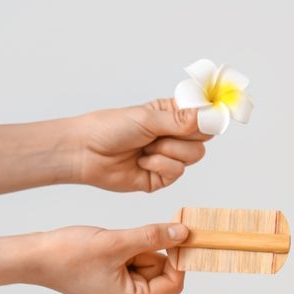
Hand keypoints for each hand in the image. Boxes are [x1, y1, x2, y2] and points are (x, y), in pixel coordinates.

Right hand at [32, 223, 189, 293]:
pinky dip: (128, 250)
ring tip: (111, 245)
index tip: (176, 234)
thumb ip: (154, 237)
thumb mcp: (117, 242)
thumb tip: (184, 233)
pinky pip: (135, 263)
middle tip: (127, 240)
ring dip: (137, 248)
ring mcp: (123, 293)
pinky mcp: (115, 283)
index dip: (178, 258)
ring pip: (149, 264)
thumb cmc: (69, 254)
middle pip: (163, 273)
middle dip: (150, 251)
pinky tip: (107, 248)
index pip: (174, 283)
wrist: (34, 256)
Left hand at [75, 99, 209, 192]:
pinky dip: (159, 165)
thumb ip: (180, 120)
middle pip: (203, 140)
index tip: (204, 119)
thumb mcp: (147, 118)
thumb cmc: (108, 128)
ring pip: (193, 156)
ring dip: (168, 152)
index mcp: (171, 115)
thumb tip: (207, 116)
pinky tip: (142, 162)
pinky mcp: (163, 177)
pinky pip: (177, 172)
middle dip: (182, 138)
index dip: (206, 118)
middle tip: (160, 135)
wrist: (85, 153)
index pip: (202, 117)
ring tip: (145, 149)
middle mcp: (173, 136)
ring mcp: (169, 157)